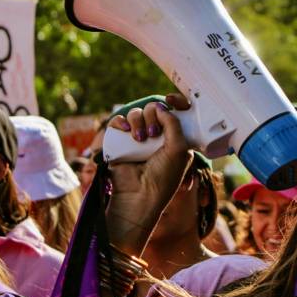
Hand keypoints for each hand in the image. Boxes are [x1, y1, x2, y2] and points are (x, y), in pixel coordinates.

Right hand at [104, 94, 192, 253]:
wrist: (139, 197)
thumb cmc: (164, 177)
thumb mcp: (179, 149)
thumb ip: (173, 123)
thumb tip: (160, 106)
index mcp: (174, 138)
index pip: (174, 112)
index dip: (174, 102)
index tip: (171, 99)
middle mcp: (156, 137)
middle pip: (153, 109)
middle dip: (154, 116)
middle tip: (153, 134)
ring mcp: (137, 139)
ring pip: (136, 114)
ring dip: (138, 121)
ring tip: (140, 139)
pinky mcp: (119, 143)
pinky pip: (118, 122)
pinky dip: (121, 122)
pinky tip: (125, 130)